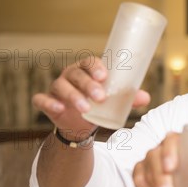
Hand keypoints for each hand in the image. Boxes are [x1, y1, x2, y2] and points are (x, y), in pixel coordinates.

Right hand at [32, 56, 150, 136]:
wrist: (81, 124)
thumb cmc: (99, 104)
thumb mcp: (114, 100)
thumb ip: (129, 98)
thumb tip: (146, 98)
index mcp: (87, 70)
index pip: (89, 62)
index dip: (96, 67)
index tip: (104, 76)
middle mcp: (70, 75)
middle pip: (76, 74)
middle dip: (88, 85)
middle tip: (100, 97)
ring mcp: (57, 88)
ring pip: (61, 87)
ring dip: (73, 96)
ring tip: (86, 109)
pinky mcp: (47, 102)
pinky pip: (41, 99)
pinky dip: (48, 103)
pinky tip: (58, 108)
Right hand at [133, 133, 187, 186]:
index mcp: (180, 141)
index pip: (171, 140)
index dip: (169, 152)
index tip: (172, 168)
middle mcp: (162, 147)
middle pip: (155, 156)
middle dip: (160, 177)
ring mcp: (150, 159)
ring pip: (146, 169)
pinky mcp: (142, 172)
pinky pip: (138, 179)